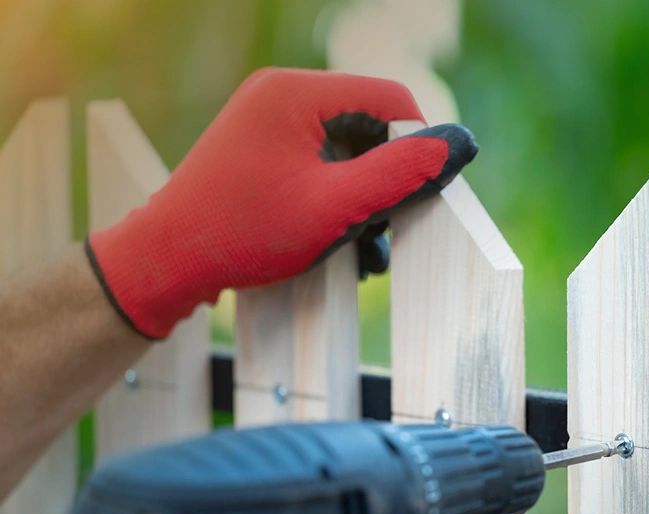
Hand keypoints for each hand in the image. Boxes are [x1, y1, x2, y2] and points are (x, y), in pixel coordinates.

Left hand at [86, 67, 477, 338]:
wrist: (166, 262)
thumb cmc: (243, 233)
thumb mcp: (335, 207)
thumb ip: (401, 174)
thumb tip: (459, 144)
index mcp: (296, 93)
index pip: (391, 99)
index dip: (419, 146)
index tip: (426, 196)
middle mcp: (282, 95)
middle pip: (370, 126)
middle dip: (387, 181)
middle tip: (389, 230)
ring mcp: (269, 121)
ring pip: (348, 152)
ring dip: (365, 199)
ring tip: (363, 250)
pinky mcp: (264, 149)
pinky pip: (321, 164)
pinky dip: (338, 200)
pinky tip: (341, 242)